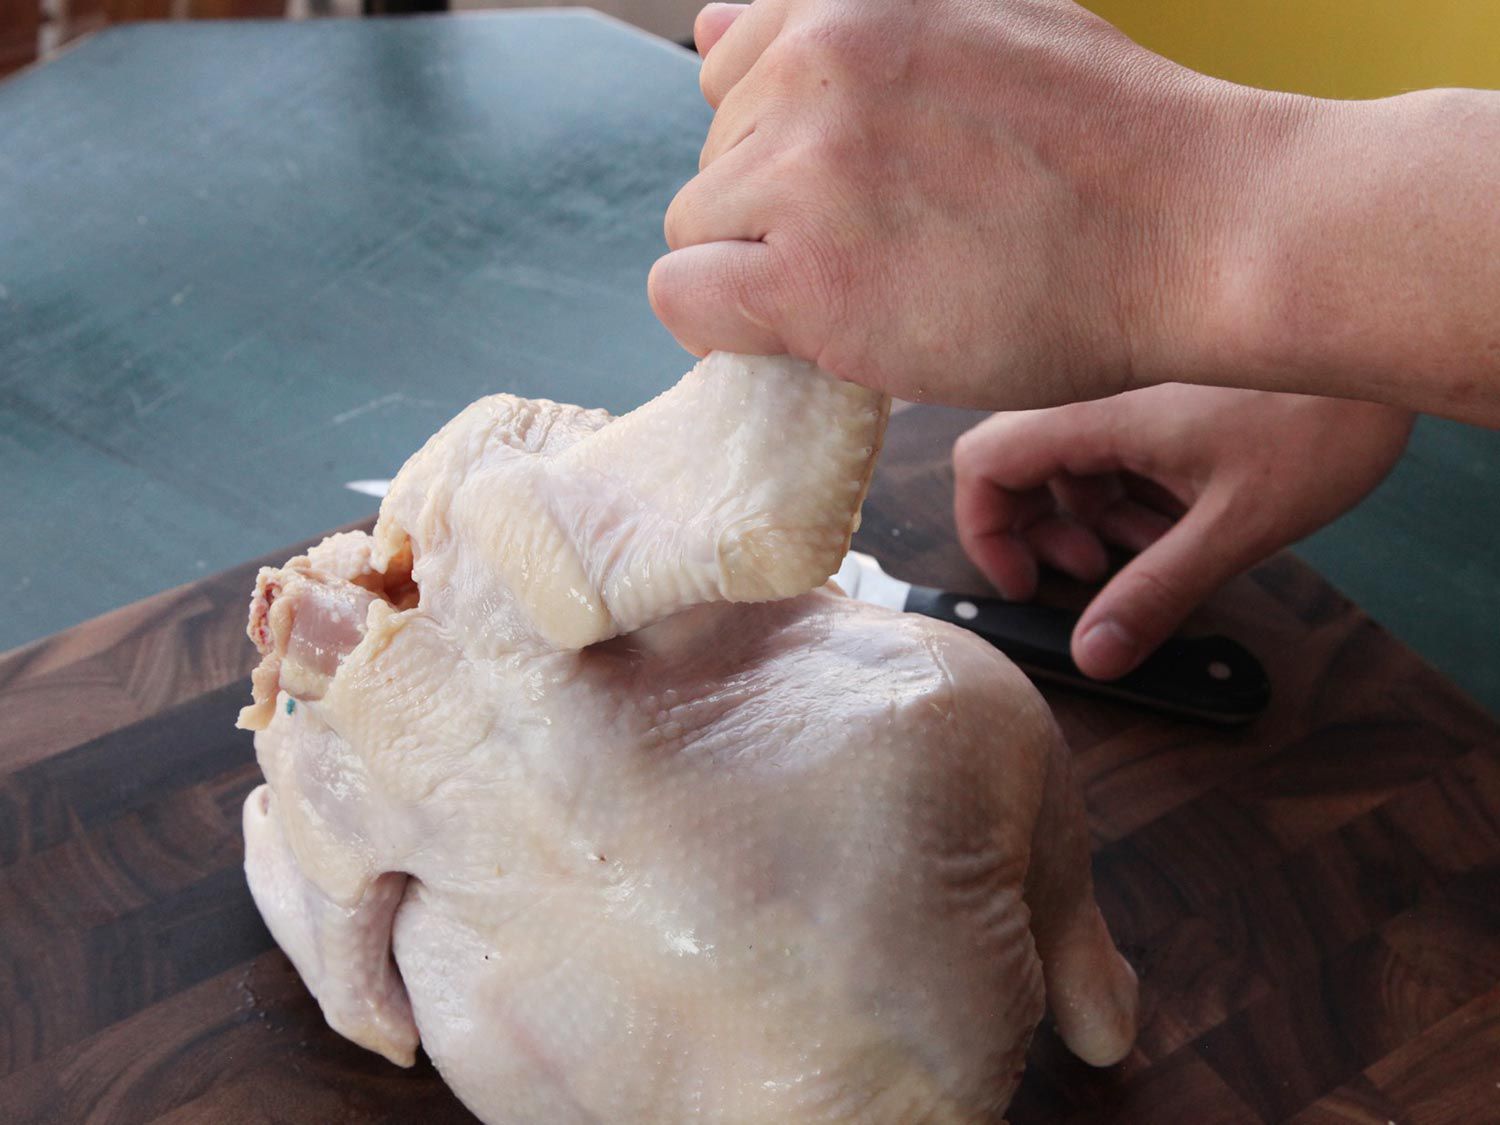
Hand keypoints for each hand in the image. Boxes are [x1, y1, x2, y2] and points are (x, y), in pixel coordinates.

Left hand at [651, 0, 1299, 409]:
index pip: (730, 73)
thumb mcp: (985, 21)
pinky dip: (725, 329)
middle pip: (715, 160)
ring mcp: (805, 172)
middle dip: (772, 212)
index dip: (781, 148)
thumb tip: (711, 27)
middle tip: (876, 252)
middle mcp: (811, 66)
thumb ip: (846, 27)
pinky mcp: (808, 281)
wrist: (1195, 227)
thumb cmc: (1111, 139)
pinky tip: (804, 336)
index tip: (846, 194)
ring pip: (694, 231)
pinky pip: (685, 300)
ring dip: (757, 272)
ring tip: (863, 293)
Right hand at [952, 385, 1413, 678]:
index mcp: (1096, 413)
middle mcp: (1100, 393)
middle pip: (1019, 464)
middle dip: (1044, 532)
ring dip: (1095, 518)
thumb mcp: (1236, 524)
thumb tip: (1093, 654)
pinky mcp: (1165, 394)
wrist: (1383, 349)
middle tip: (1093, 572)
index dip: (986, 533)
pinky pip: (1115, 447)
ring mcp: (1133, 391)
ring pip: (1070, 460)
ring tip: (1156, 550)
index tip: (1025, 585)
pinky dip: (1130, 492)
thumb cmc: (1324, 417)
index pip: (983, 464)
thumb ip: (1158, 592)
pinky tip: (1182, 519)